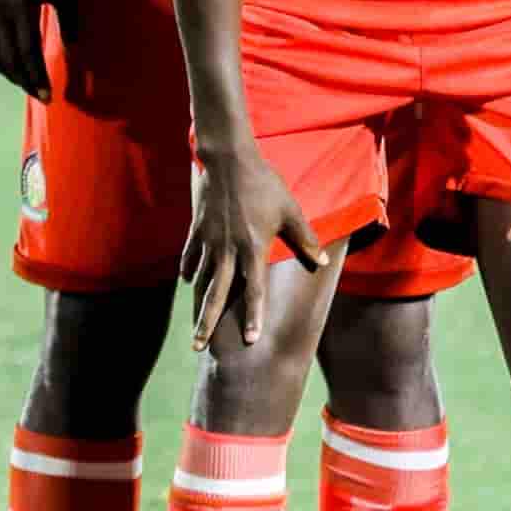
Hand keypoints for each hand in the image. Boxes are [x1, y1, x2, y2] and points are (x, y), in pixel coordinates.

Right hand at [0, 0, 72, 98]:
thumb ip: (70, 19)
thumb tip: (75, 50)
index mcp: (20, 6)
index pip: (27, 54)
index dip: (37, 77)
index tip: (48, 96)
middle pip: (8, 60)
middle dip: (25, 81)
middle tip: (41, 95)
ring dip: (9, 73)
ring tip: (27, 82)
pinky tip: (8, 66)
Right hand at [183, 140, 327, 348]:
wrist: (229, 161)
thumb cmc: (265, 185)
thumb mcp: (290, 210)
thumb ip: (304, 239)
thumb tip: (321, 262)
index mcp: (253, 247)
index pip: (254, 289)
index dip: (253, 315)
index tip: (251, 339)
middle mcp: (228, 250)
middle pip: (217, 294)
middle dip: (207, 323)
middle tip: (199, 349)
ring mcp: (209, 242)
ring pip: (201, 280)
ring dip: (197, 304)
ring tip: (194, 327)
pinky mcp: (196, 231)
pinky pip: (190, 258)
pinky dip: (190, 272)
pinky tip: (190, 283)